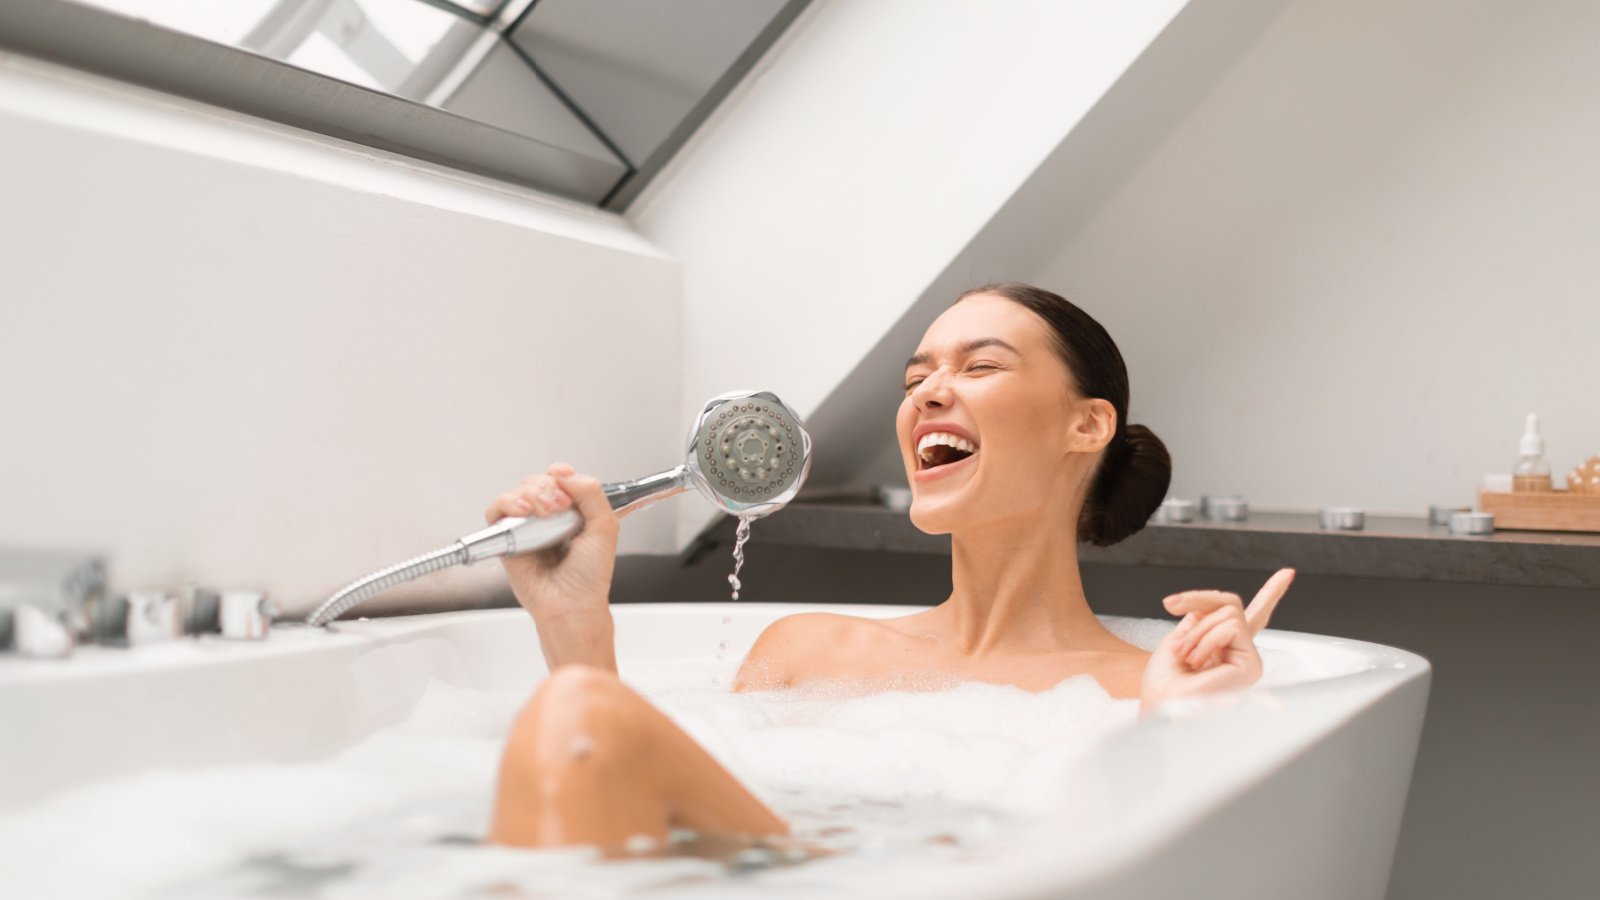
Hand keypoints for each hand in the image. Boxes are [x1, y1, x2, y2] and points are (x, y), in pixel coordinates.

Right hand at [484, 463, 621, 668]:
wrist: (572, 604)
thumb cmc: (589, 576)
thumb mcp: (605, 526)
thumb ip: (592, 493)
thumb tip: (566, 474)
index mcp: (573, 512)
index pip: (561, 479)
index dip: (562, 475)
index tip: (566, 481)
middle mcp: (548, 518)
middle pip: (538, 481)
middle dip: (548, 487)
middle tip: (560, 506)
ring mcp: (527, 527)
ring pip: (518, 492)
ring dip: (531, 494)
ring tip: (545, 513)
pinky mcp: (507, 539)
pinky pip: (496, 511)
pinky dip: (507, 504)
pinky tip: (523, 513)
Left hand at [1139, 568, 1294, 714]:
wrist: (1161, 704)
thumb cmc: (1164, 682)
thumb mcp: (1179, 638)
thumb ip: (1202, 619)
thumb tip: (1212, 608)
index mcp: (1224, 646)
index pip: (1253, 617)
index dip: (1270, 594)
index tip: (1288, 573)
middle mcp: (1241, 652)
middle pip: (1230, 603)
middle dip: (1197, 599)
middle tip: (1171, 608)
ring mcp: (1249, 659)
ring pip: (1228, 612)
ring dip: (1197, 630)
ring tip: (1186, 657)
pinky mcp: (1252, 665)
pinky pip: (1231, 626)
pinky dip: (1207, 638)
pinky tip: (1200, 661)